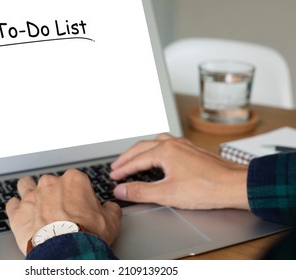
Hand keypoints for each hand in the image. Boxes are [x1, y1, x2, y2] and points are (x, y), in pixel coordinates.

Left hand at [6, 169, 121, 254]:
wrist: (66, 250)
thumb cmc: (87, 233)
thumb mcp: (111, 220)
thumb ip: (110, 208)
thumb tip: (110, 208)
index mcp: (74, 180)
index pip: (75, 181)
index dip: (78, 194)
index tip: (80, 204)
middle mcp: (51, 183)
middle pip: (50, 182)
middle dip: (53, 192)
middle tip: (59, 208)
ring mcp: (32, 196)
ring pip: (26, 185)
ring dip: (29, 191)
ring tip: (33, 201)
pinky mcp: (18, 212)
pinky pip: (12, 204)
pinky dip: (15, 208)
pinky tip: (21, 213)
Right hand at [110, 134, 248, 209]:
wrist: (235, 185)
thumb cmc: (207, 188)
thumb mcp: (167, 194)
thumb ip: (141, 192)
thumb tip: (121, 190)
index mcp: (165, 151)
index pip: (136, 160)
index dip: (122, 170)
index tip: (113, 176)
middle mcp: (173, 144)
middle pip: (142, 147)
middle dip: (127, 157)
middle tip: (116, 166)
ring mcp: (184, 145)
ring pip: (155, 142)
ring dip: (141, 149)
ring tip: (133, 157)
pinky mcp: (193, 150)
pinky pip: (168, 143)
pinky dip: (156, 148)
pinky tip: (159, 155)